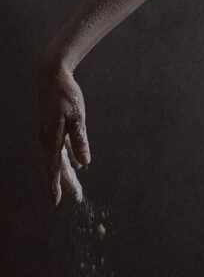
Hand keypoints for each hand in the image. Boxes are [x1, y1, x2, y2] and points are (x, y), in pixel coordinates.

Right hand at [37, 62, 90, 205]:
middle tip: (78, 197)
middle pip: (58, 166)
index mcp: (52, 138)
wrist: (51, 75)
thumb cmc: (65, 94)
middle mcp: (47, 138)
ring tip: (76, 185)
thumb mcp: (77, 117)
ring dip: (67, 171)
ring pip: (59, 157)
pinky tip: (75, 162)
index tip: (57, 202)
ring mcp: (48, 132)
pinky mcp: (50, 125)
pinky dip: (67, 155)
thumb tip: (84, 163)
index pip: (54, 168)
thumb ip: (80, 140)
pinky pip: (60, 146)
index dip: (56, 185)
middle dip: (67, 182)